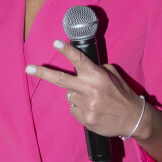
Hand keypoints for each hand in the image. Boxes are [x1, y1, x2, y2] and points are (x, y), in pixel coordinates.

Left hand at [26, 40, 161, 161]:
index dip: (65, 50)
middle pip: (60, 79)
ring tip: (94, 100)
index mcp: (97, 76)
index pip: (78, 60)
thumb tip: (80, 68)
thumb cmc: (122, 95)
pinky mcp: (85, 119)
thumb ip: (96, 70)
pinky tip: (94, 109)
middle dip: (42, 72)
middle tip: (28, 68)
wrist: (133, 119)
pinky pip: (74, 109)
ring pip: (69, 96)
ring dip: (77, 96)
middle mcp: (90, 89)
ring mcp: (86, 105)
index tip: (54, 42)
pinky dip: (80, 108)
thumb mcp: (113, 76)